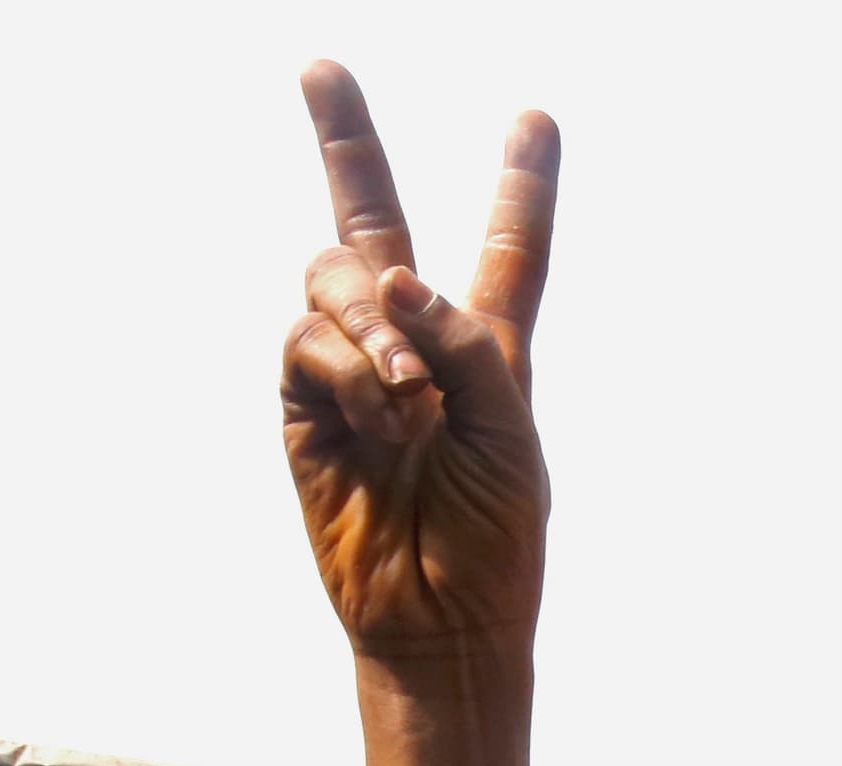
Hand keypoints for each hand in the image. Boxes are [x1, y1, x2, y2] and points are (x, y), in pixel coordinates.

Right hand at [283, 63, 558, 668]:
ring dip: (375, 323)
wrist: (441, 623)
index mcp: (489, 350)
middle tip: (319, 66)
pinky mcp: (306, 409)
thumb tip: (392, 275)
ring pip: (335, 279)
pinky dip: (351, 366)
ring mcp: (352, 374)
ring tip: (412, 397)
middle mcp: (413, 347)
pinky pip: (309, 343)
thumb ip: (465, 339)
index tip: (536, 117)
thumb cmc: (491, 539)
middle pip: (369, 223)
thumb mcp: (511, 430)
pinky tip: (387, 414)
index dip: (521, 186)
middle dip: (342, 140)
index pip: (507, 252)